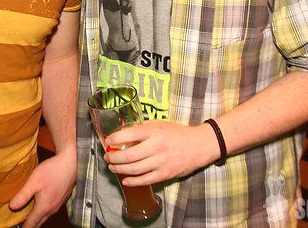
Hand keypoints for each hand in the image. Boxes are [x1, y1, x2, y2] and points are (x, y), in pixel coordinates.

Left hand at [9, 151, 75, 227]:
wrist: (70, 162)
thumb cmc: (52, 170)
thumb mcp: (34, 181)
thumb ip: (23, 195)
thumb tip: (12, 206)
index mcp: (44, 207)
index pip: (31, 224)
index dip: (23, 227)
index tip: (17, 227)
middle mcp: (52, 209)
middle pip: (38, 222)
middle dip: (29, 224)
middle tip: (21, 222)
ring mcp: (58, 204)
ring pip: (45, 216)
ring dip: (36, 216)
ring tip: (27, 213)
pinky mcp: (61, 199)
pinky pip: (50, 209)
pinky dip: (43, 210)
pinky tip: (38, 202)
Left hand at [103, 120, 217, 186]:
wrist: (199, 145)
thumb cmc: (177, 134)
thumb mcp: (159, 125)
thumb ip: (142, 129)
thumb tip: (122, 133)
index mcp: (154, 131)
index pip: (129, 134)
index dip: (115, 139)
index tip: (108, 141)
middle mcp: (157, 146)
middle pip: (128, 155)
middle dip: (113, 157)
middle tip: (107, 156)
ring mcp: (161, 162)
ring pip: (134, 169)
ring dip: (119, 169)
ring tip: (112, 166)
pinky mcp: (165, 174)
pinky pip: (145, 180)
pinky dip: (132, 181)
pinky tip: (125, 180)